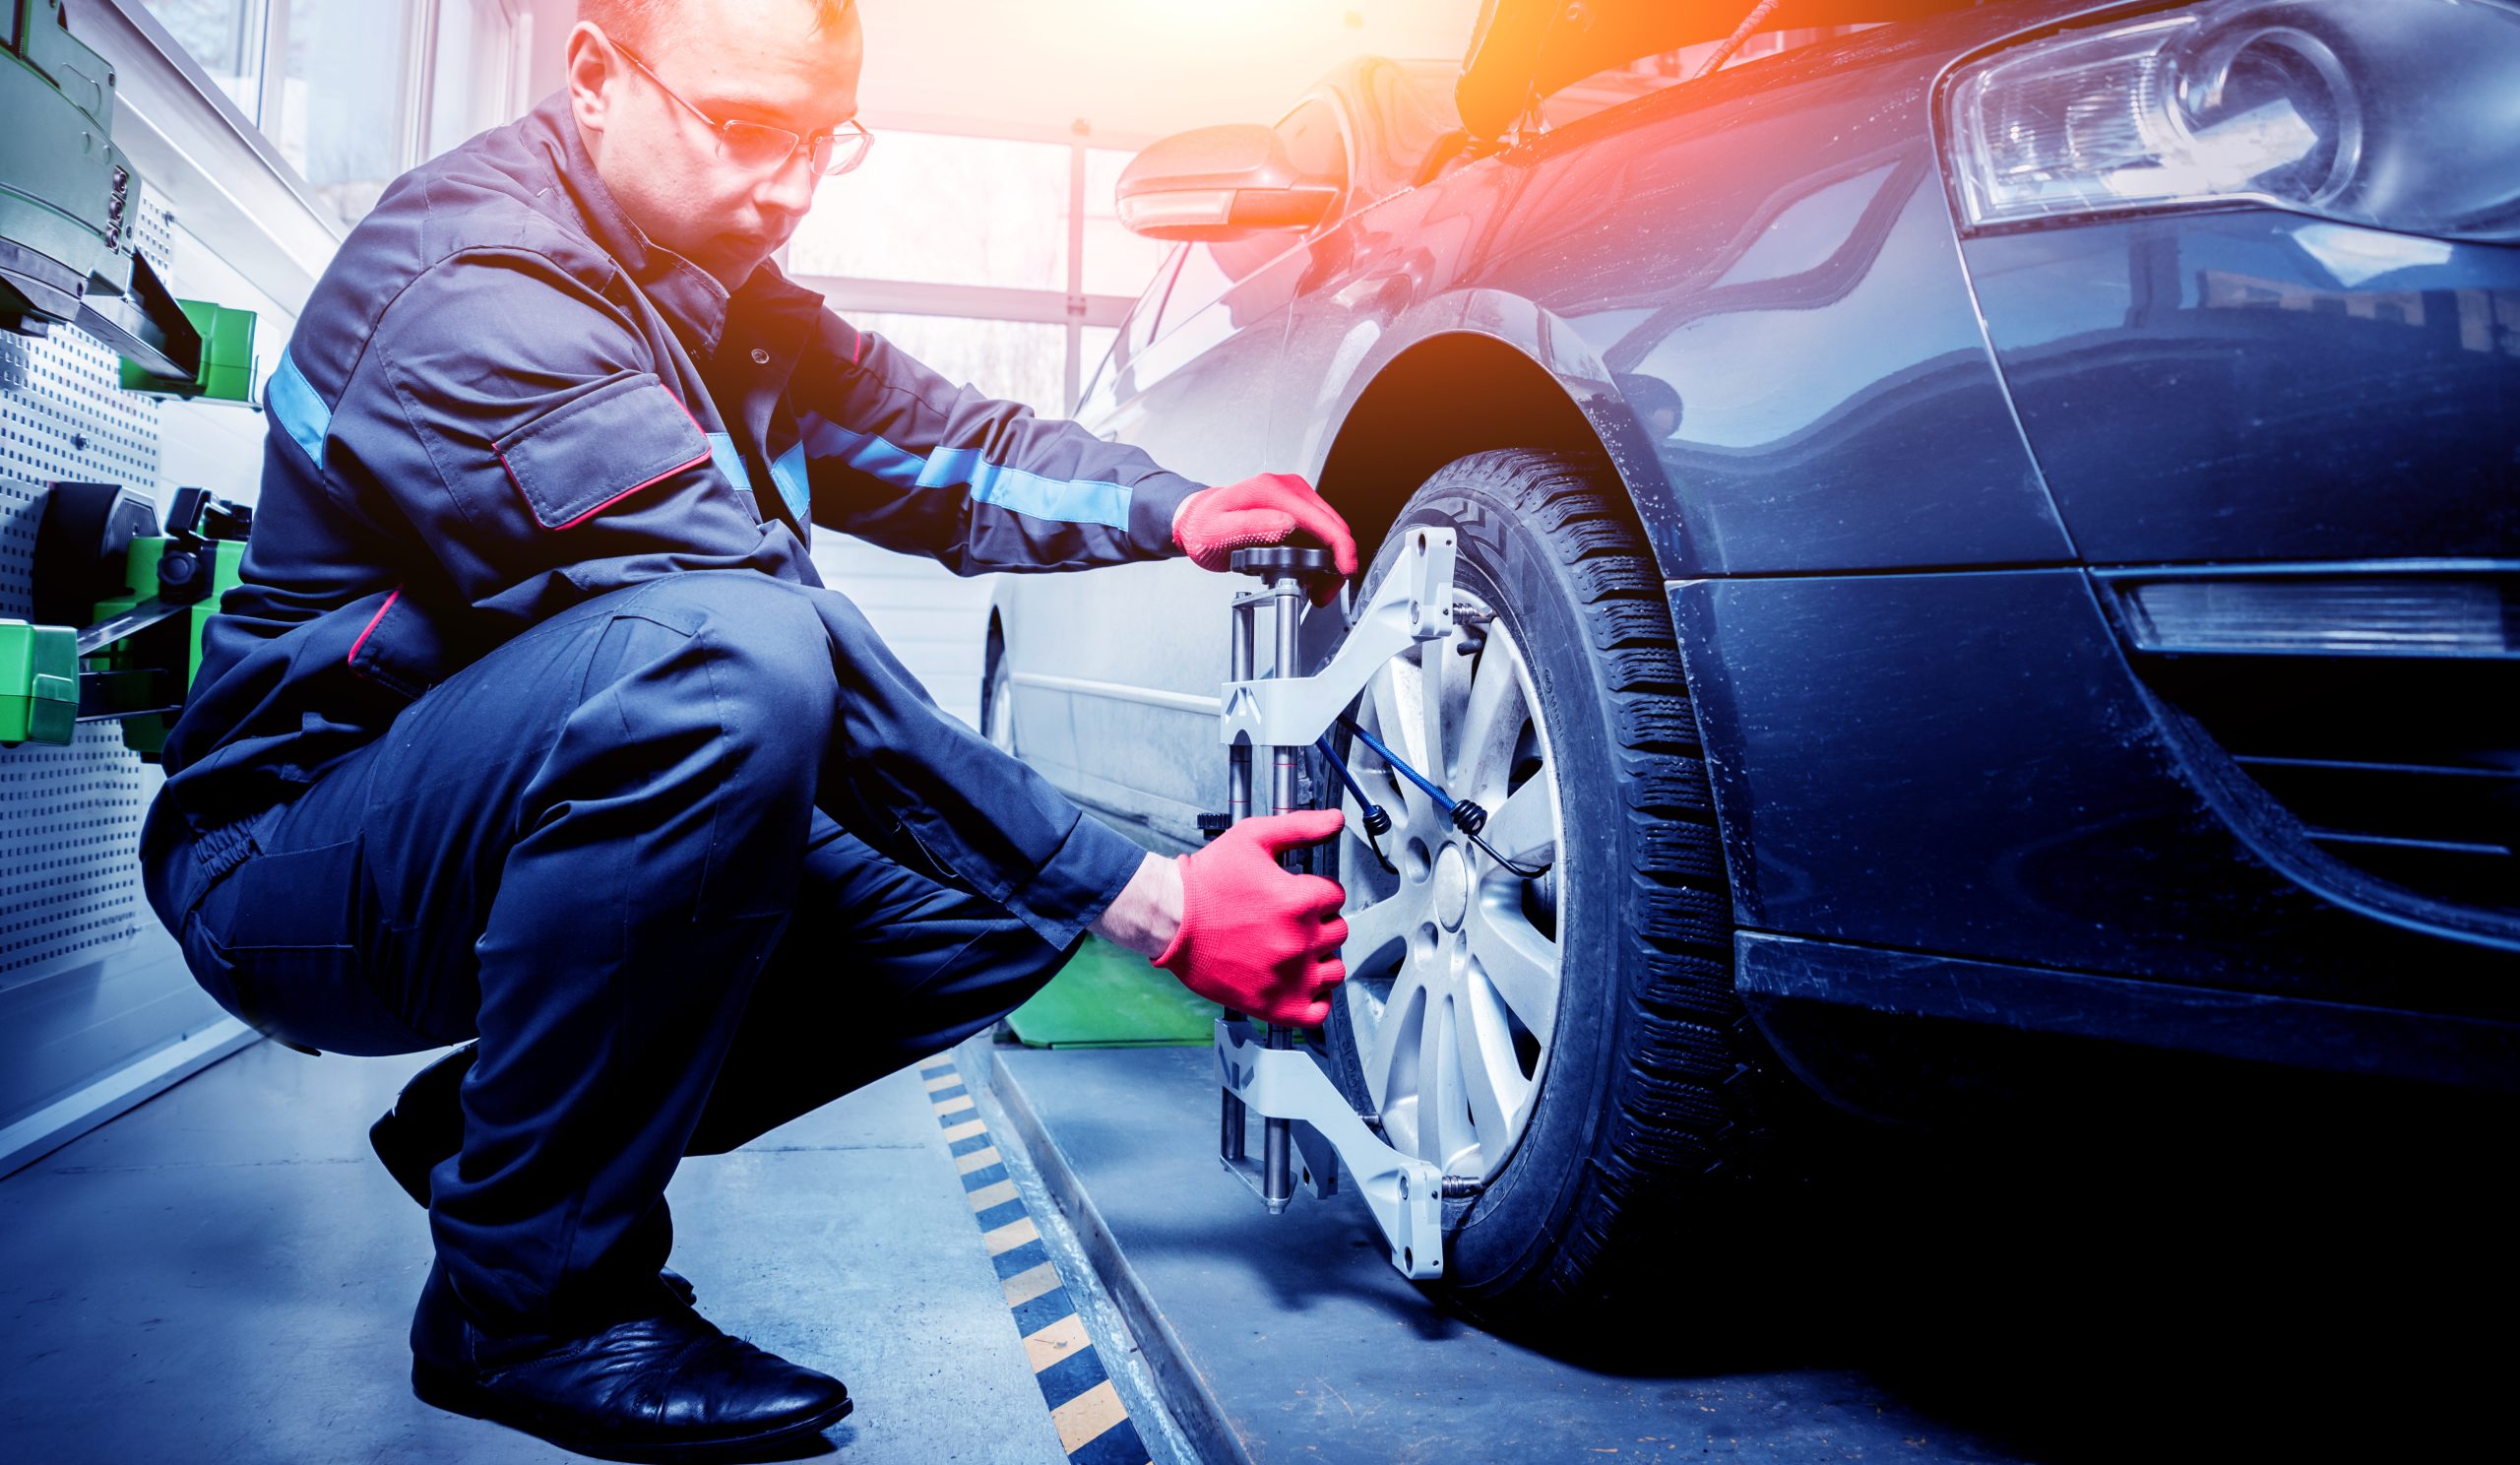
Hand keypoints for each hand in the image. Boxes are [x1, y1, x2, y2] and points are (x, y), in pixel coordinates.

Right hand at [1151, 809, 1347, 1026]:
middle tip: (1290, 920)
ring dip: (1320, 958)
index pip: (1335, 895)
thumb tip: (1335, 820)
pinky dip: (1315, 999)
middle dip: (1318, 922)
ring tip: (1294, 949)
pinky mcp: (1275, 1005)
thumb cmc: (1206, 882)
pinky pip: (1318, 1012)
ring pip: (1334, 969)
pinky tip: (1299, 983)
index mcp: (1299, 900)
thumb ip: (1301, 826)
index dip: (1316, 892)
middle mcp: (1301, 940)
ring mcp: (1290, 977)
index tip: (1297, 895)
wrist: (1170, 919)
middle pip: (1338, 931)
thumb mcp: (1253, 838)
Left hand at [1171, 473, 1359, 606]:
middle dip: (1337, 563)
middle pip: (1333, 527)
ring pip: (1330, 532)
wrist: (1197, 522)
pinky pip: (1320, 532)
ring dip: (1329, 562)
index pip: (1322, 520)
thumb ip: (1252, 526)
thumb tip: (1288, 524)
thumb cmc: (1204, 528)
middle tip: (1323, 592)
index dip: (1340, 549)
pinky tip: (1308, 573)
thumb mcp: (1219, 531)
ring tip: (1315, 589)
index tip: (1343, 572)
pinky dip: (1320, 555)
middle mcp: (1289, 489)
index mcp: (1273, 492)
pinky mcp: (1296, 508)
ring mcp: (1295, 497)